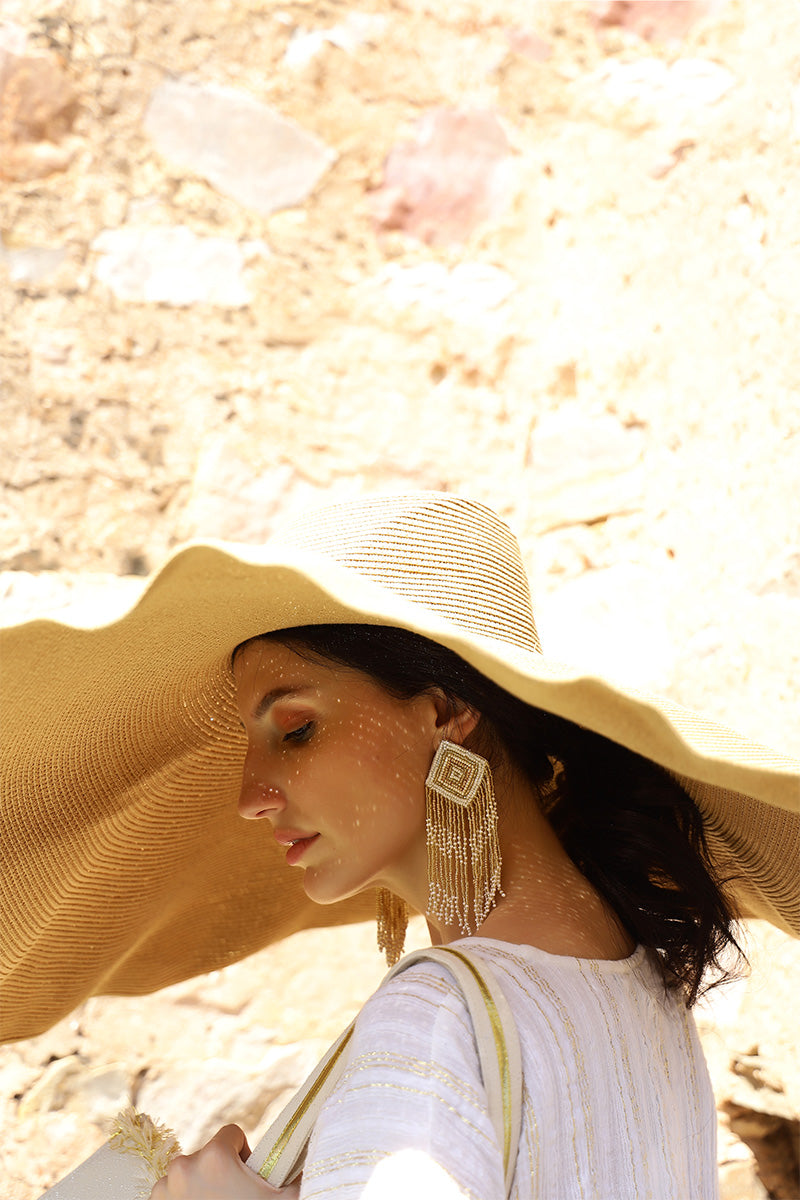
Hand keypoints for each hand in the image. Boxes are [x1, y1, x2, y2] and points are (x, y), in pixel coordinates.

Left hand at [149, 1124, 299, 1198]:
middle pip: (207, 1153)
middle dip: (220, 1171)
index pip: (231, 1133)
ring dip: (198, 1185)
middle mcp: (184, 1166)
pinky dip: (181, 1199)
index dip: (244, 1154)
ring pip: (186, 1172)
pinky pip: (169, 1191)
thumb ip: (298, 1173)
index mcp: (215, 1157)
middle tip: (233, 1198)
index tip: (248, 1176)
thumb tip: (321, 1151)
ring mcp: (164, 1188)